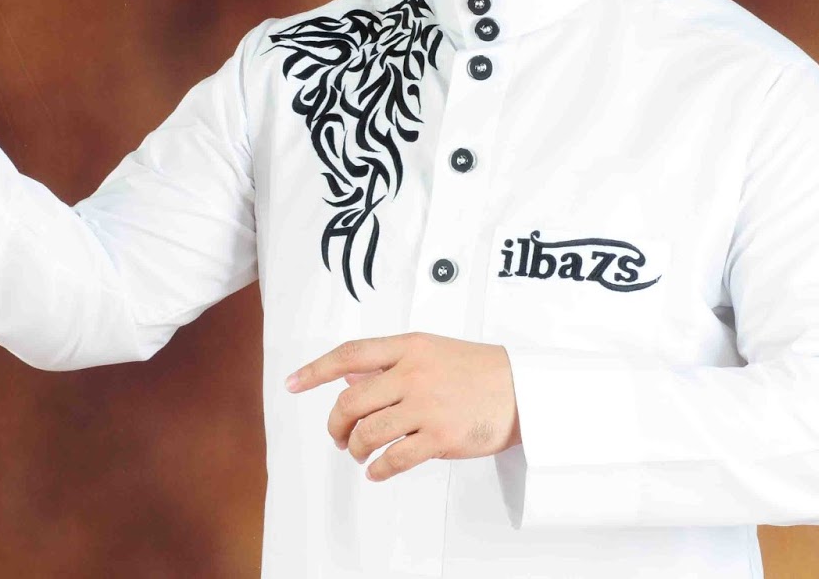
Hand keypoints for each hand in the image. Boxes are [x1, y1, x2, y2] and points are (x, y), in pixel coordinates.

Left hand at [285, 332, 520, 481]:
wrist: (525, 390)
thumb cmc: (478, 370)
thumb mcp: (431, 352)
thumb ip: (390, 364)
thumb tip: (350, 379)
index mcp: (408, 347)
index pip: (350, 355)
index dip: (315, 370)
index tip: (293, 383)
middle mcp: (413, 374)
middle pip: (351, 401)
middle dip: (335, 424)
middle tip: (337, 435)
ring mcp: (426, 406)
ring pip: (368, 432)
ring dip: (355, 448)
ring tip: (358, 453)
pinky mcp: (440, 437)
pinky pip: (394, 459)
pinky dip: (378, 469)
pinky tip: (376, 471)